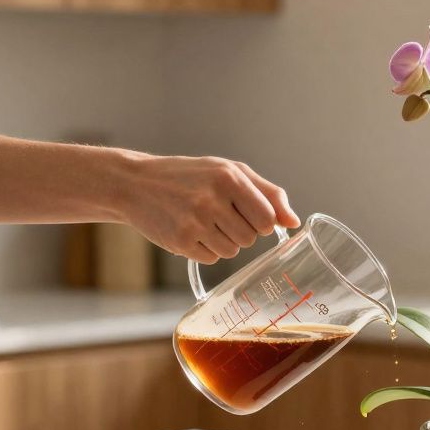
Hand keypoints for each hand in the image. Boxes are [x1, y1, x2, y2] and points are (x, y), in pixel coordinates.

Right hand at [118, 152, 299, 262]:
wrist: (136, 184)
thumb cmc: (190, 176)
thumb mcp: (230, 171)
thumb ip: (268, 194)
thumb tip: (294, 222)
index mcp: (229, 178)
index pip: (268, 219)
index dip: (262, 222)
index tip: (248, 215)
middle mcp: (212, 199)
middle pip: (251, 239)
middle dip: (241, 231)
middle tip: (219, 215)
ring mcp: (194, 222)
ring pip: (232, 252)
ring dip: (223, 242)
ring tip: (203, 222)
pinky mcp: (180, 241)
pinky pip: (211, 258)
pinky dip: (205, 249)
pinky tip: (190, 231)